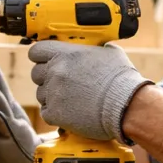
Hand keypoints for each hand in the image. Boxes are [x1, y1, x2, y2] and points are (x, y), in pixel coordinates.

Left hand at [27, 40, 151, 141]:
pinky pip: (46, 112)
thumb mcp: (110, 53)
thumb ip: (94, 50)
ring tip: (72, 100)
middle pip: (36, 73)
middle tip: (63, 84)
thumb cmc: (122, 80)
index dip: (40, 57)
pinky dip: (56, 113)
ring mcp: (53, 93)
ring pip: (41, 94)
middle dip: (46, 78)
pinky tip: (71, 112)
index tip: (45, 62)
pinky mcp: (55, 114)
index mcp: (65, 54)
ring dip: (52, 97)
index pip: (36, 51)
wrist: (126, 105)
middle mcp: (56, 72)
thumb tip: (96, 49)